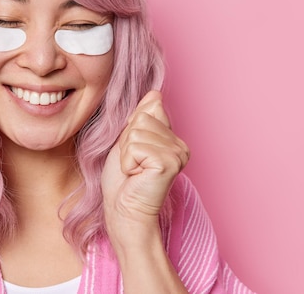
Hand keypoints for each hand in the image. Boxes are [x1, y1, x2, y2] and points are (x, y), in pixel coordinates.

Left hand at [101, 91, 188, 229]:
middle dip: (127, 141)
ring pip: (136, 132)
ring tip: (135, 172)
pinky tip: (137, 176)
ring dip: (126, 154)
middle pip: (142, 118)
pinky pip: (135, 147)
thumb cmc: (123, 181)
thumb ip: (141, 118)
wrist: (124, 211)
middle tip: (133, 165)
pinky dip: (128, 162)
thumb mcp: (129, 141)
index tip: (135, 154)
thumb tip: (154, 93)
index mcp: (173, 139)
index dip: (131, 130)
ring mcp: (177, 153)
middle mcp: (180, 145)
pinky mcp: (168, 162)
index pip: (149, 109)